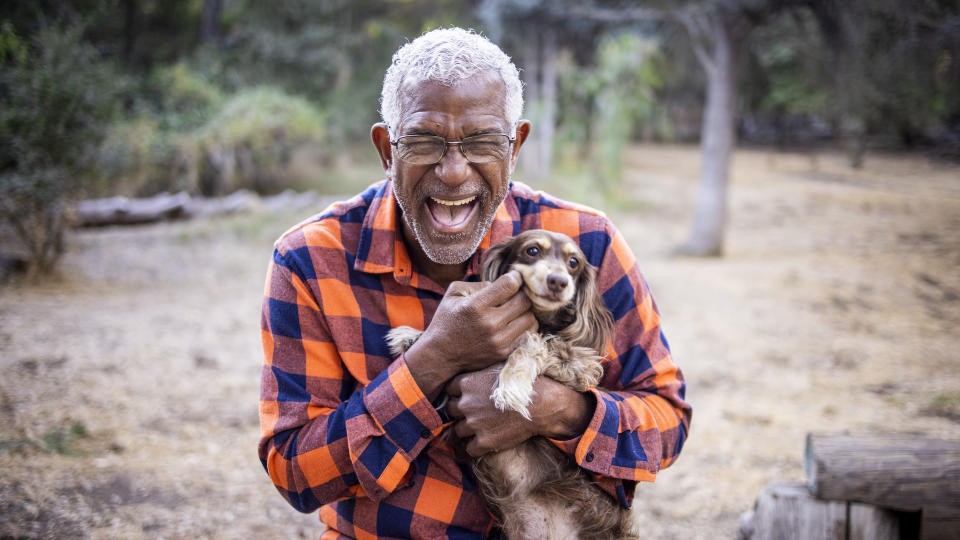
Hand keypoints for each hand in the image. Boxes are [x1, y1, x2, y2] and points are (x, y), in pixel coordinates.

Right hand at [405, 272, 536, 397]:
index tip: (514, 277)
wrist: (440, 355)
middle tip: (516, 293)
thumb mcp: (454, 294)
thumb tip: (501, 284)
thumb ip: (478, 284)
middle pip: (524, 301)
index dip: (516, 277)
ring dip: (526, 310)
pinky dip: (524, 325)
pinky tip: (514, 322)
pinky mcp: (503, 352)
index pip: (509, 285)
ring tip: (515, 309)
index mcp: (475, 305)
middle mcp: (489, 323)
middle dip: (522, 293)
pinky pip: (527, 334)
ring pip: (530, 318)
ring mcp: (498, 340)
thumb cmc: (447, 320)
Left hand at [445, 365, 595, 456]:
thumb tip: (474, 363)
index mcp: (467, 382)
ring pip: (458, 431)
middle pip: (451, 410)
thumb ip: (480, 370)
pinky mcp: (484, 442)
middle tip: (474, 413)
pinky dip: (475, 448)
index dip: (457, 394)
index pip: (448, 390)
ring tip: (482, 428)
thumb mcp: (499, 367)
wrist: (543, 403)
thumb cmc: (524, 381)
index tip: (465, 396)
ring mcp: (474, 424)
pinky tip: (485, 442)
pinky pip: (469, 449)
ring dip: (467, 431)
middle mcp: (466, 403)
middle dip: (460, 412)